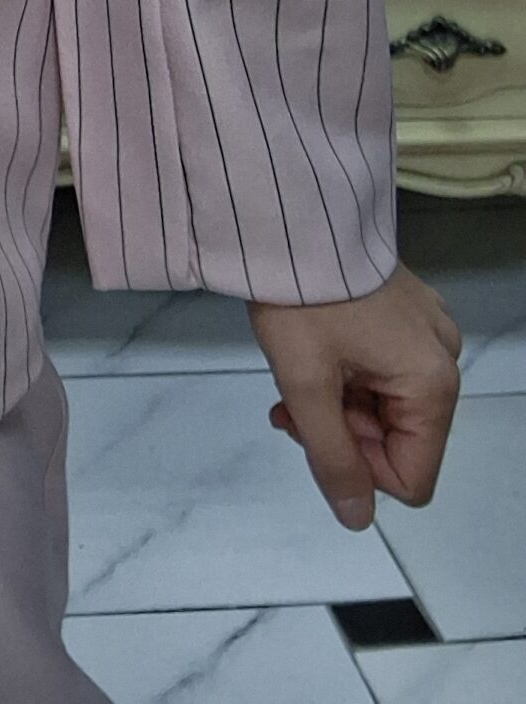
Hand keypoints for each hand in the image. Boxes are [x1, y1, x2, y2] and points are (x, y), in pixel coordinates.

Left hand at [248, 262, 461, 530]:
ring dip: (337, 404)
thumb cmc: (301, 296)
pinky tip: (313, 353)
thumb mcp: (306, 382)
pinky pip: (383, 370)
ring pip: (386, 407)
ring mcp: (427, 333)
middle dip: (341, 432)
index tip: (317, 426)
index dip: (360, 468)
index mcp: (433, 385)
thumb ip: (332, 457)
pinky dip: (346, 374)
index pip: (412, 478)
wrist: (290, 214)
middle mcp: (443, 361)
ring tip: (295, 373)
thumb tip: (358, 519)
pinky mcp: (405, 312)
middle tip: (292, 401)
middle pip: (398, 441)